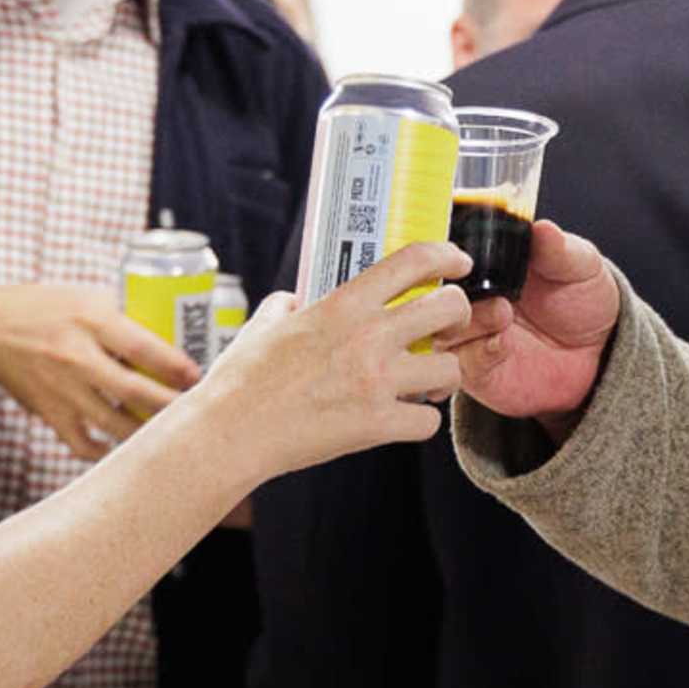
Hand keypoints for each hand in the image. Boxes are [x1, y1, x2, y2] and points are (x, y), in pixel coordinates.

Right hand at [0, 283, 204, 460]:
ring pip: (114, 425)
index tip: (199, 377)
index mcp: (91, 318)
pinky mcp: (49, 413)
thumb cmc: (46, 309)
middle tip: (197, 411)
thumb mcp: (86, 297)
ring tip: (172, 433)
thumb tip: (177, 340)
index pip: (142, 347)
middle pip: (134, 392)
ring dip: (147, 433)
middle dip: (171, 406)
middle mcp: (76, 355)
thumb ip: (123, 319)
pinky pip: (83, 445)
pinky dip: (107, 452)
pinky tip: (125, 449)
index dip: (176, 366)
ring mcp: (61, 389)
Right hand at [176, 241, 477, 482]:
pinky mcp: (378, 425)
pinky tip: (403, 419)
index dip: (447, 256)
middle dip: (458, 316)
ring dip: (444, 376)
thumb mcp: (264, 324)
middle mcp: (368, 336)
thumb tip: (294, 301)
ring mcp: (377, 381)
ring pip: (451, 369)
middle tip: (447, 329)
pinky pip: (430, 422)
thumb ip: (287, 306)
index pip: (413, 261)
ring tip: (425, 383)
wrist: (230, 431)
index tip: (458, 263)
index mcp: (343, 304)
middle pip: (450, 308)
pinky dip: (420, 422)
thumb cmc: (241, 379)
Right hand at [446, 219, 619, 431]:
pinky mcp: (476, 372)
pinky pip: (458, 366)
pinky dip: (476, 353)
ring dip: (467, 322)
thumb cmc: (582, 300)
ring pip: (439, 331)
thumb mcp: (579, 266)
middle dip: (451, 292)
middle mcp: (469, 299)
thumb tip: (542, 228)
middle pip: (432, 295)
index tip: (462, 254)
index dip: (446, 254)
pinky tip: (501, 344)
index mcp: (484, 264)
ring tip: (502, 315)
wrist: (599, 354)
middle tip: (490, 290)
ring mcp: (469, 336)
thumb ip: (558, 250)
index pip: (446, 255)